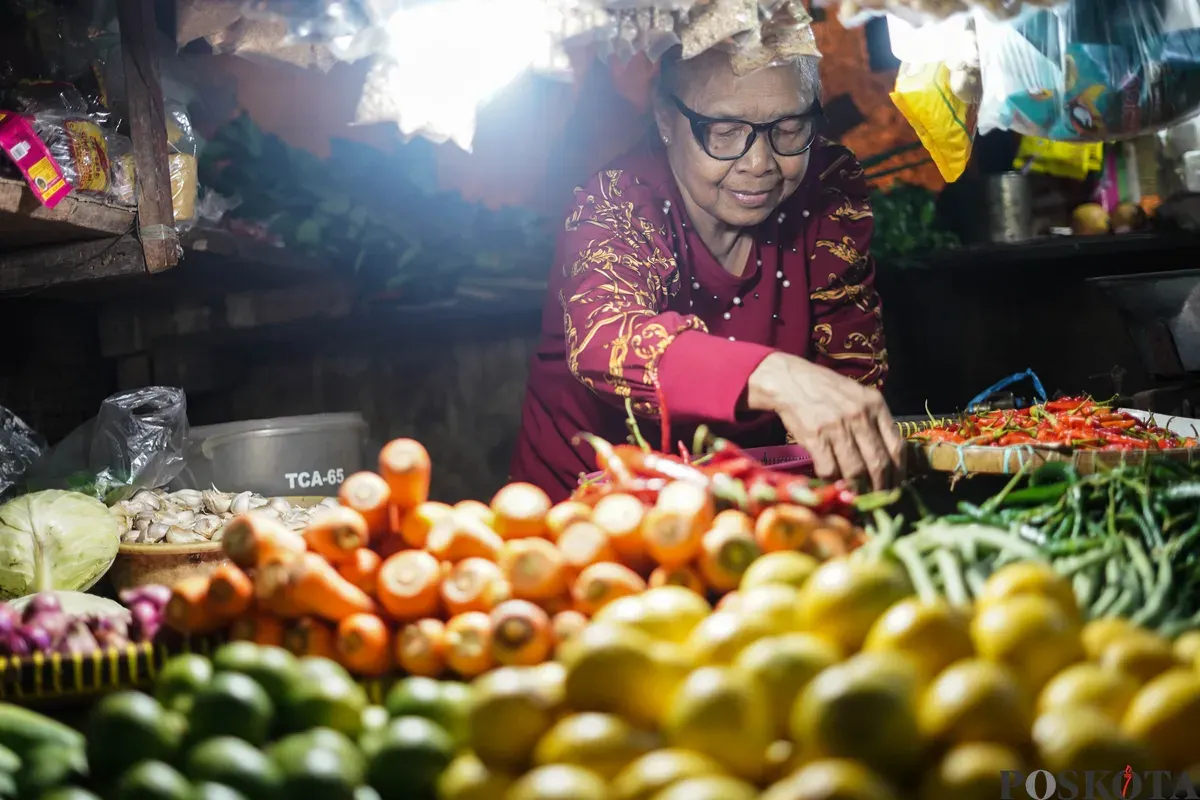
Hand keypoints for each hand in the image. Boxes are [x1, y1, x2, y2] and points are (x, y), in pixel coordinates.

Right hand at [747, 352, 902, 489]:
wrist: (790, 381)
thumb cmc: (826, 391)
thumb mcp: (857, 397)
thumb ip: (874, 423)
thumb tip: (886, 460)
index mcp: (875, 405)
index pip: (897, 446)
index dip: (898, 473)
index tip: (895, 487)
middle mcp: (859, 415)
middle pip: (878, 463)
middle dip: (880, 488)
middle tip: (877, 500)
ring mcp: (837, 426)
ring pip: (856, 470)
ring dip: (857, 490)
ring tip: (857, 498)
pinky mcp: (815, 436)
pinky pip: (829, 469)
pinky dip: (833, 482)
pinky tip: (834, 485)